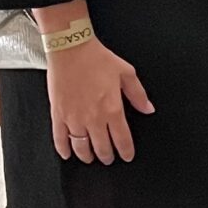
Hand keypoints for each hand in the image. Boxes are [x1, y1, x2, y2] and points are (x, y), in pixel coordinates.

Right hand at [47, 39, 154, 164]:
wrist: (70, 48)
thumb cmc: (97, 58)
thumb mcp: (126, 73)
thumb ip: (138, 94)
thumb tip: (148, 109)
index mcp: (112, 108)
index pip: (122, 139)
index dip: (126, 151)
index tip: (127, 156)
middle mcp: (93, 118)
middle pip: (102, 147)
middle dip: (107, 157)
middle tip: (109, 159)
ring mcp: (74, 118)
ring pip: (81, 147)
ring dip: (88, 156)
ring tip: (91, 158)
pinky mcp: (58, 114)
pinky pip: (59, 138)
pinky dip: (63, 150)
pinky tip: (67, 154)